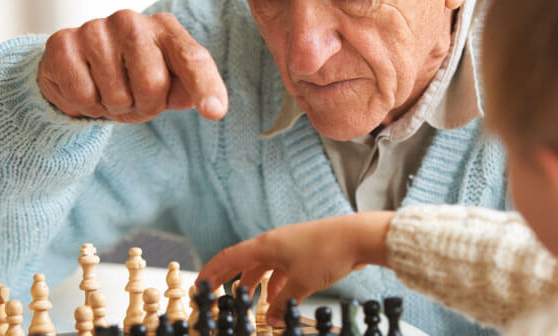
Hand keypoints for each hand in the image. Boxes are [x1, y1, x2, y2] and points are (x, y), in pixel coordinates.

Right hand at [38, 10, 227, 122]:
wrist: (79, 72)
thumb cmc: (133, 79)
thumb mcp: (167, 88)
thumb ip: (187, 91)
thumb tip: (211, 104)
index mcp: (166, 29)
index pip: (192, 58)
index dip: (205, 86)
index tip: (215, 112)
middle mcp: (132, 21)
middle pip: (153, 84)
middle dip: (144, 106)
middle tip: (133, 99)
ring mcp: (95, 28)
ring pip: (116, 94)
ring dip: (113, 107)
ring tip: (107, 93)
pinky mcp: (62, 43)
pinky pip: (83, 95)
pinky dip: (86, 106)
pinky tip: (85, 89)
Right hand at [196, 211, 394, 325]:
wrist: (358, 237)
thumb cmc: (328, 251)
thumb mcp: (301, 283)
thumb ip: (282, 304)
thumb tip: (271, 319)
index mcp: (266, 245)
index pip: (229, 258)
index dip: (211, 272)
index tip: (199, 286)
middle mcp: (274, 243)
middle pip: (243, 262)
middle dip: (229, 279)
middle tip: (217, 294)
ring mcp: (289, 247)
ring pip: (263, 267)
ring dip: (255, 284)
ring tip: (249, 301)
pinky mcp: (304, 253)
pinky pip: (281, 270)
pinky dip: (276, 285)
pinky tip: (278, 299)